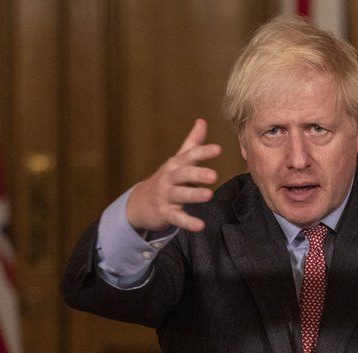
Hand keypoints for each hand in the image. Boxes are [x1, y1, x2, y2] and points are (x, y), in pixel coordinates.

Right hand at [125, 118, 221, 232]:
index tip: (218, 149)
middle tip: (213, 175)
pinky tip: (200, 226)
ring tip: (209, 195)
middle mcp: (169, 178)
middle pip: (183, 174)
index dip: (203, 152)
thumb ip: (192, 143)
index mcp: (175, 165)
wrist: (139, 203)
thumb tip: (202, 121)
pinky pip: (177, 218)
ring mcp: (166, 196)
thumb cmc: (166, 179)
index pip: (189, 156)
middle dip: (197, 174)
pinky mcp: (165, 213)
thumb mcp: (177, 160)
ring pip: (180, 195)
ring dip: (193, 195)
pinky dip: (188, 222)